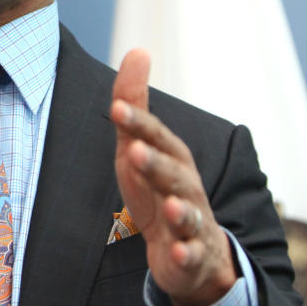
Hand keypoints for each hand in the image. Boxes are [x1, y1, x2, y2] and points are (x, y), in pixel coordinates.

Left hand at [110, 49, 237, 305]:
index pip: (153, 135)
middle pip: (172, 172)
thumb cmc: (157, 187)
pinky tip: (177, 252)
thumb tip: (137, 51)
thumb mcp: (139, 145)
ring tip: (168, 203)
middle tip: (134, 150)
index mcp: (170, 157)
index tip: (116, 106)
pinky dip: (185, 253)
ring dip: (177, 207)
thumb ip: (134, 104)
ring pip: (186, 212)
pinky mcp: (190, 253)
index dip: (136, 122)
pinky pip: (190, 254)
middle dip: (155, 161)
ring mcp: (189, 220)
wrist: (188, 248)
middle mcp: (184, 185)